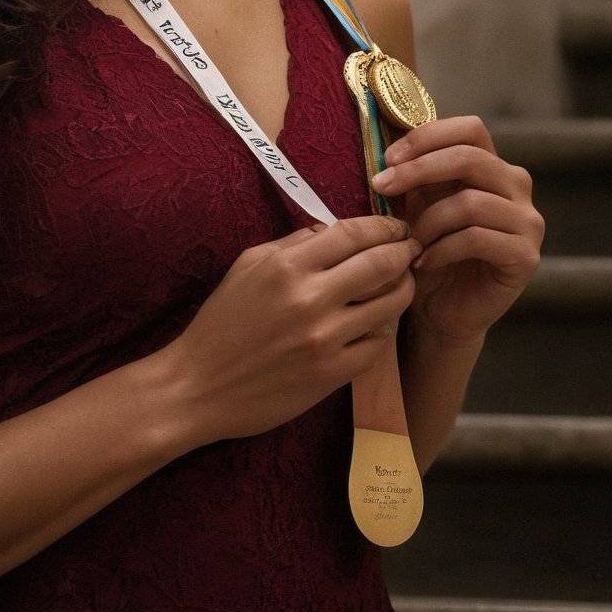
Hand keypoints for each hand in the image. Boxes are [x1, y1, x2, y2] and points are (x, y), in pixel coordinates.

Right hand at [164, 215, 420, 445]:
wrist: (200, 386)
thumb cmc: (221, 322)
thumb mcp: (248, 265)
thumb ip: (292, 244)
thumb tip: (330, 231)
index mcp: (287, 266)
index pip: (352, 234)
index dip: (382, 226)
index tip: (395, 226)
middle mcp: (311, 299)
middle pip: (381, 264)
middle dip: (404, 252)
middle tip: (411, 248)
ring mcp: (326, 339)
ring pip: (389, 305)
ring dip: (403, 289)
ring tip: (403, 283)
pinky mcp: (333, 374)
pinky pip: (376, 345)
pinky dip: (381, 330)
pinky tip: (376, 323)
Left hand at [370, 116, 543, 342]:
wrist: (442, 310)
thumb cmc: (428, 250)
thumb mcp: (417, 204)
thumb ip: (413, 173)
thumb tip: (385, 142)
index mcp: (492, 165)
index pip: (470, 129)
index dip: (428, 136)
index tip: (389, 157)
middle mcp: (517, 186)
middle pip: (470, 158)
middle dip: (418, 169)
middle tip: (381, 185)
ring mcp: (527, 221)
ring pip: (471, 202)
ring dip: (429, 221)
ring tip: (408, 241)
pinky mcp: (526, 255)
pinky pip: (477, 238)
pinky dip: (441, 249)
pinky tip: (423, 262)